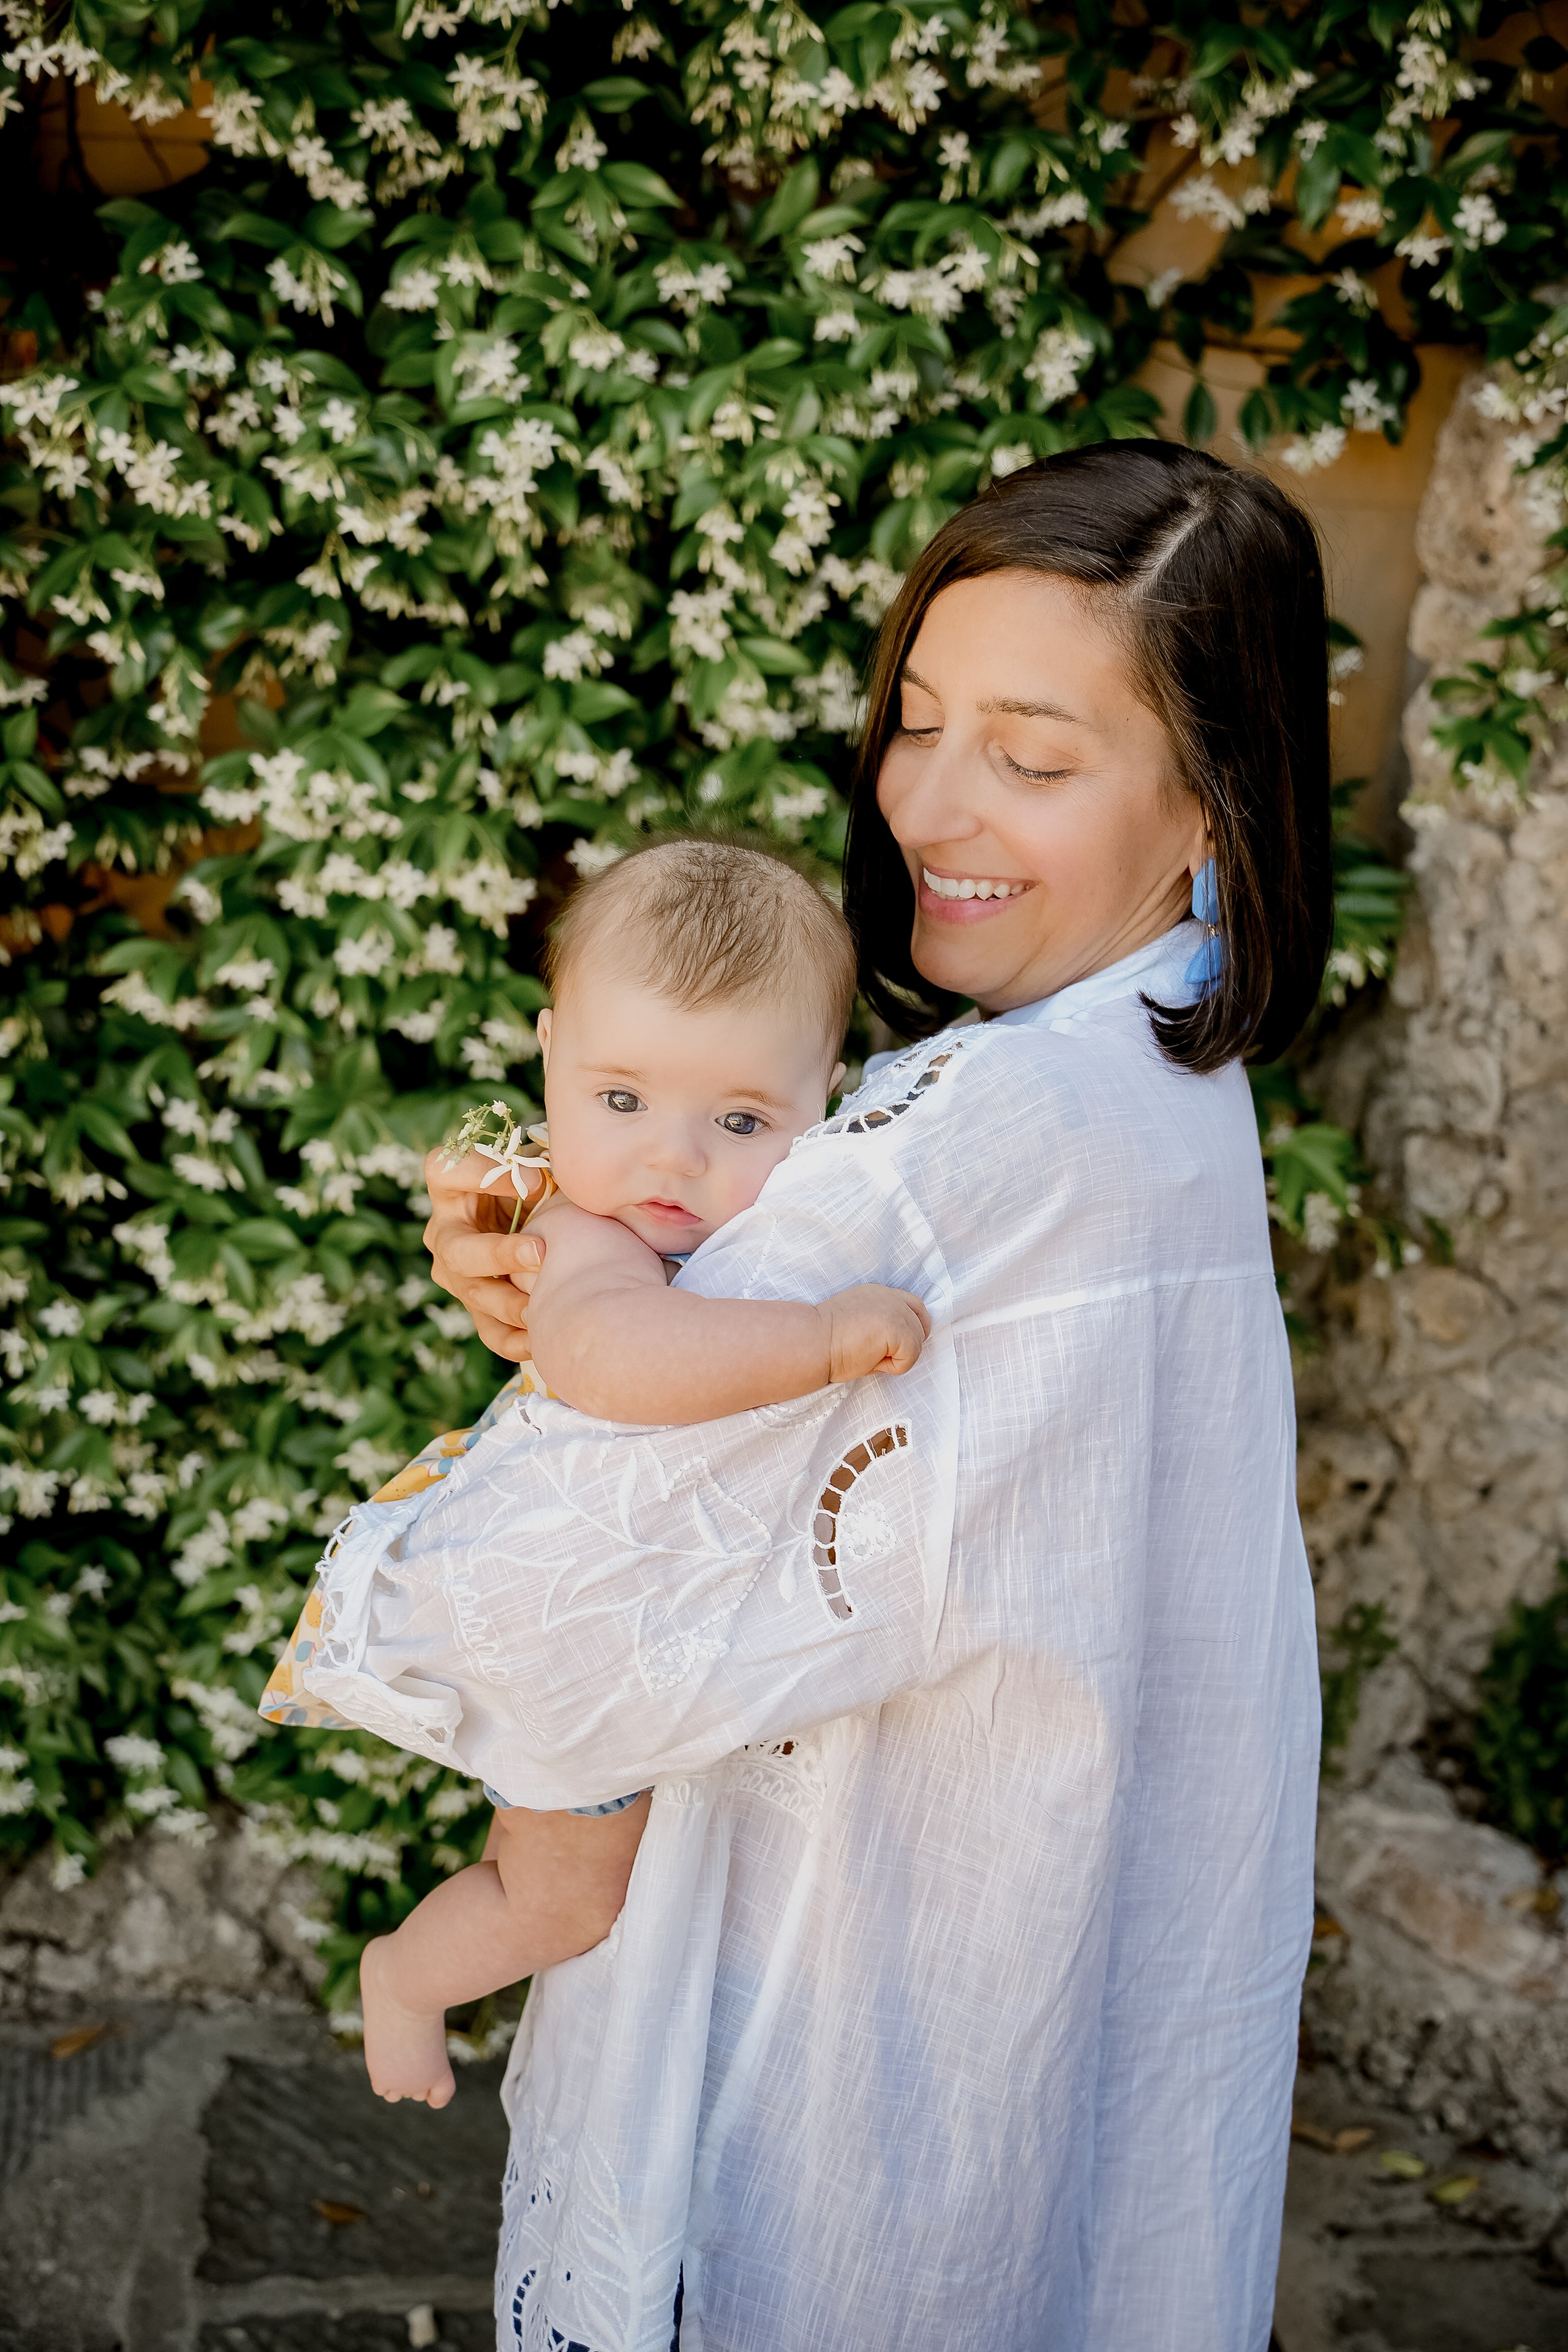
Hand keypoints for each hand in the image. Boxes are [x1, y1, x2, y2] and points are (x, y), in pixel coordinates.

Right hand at [422, 1148, 549, 1362]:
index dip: (483, 1174)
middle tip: (540, 1252)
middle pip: (455, 1248)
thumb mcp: (535, 1164)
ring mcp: (455, 1273)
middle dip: (498, 1253)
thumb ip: (539, 1162)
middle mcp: (444, 1230)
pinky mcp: (477, 1307)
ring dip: (508, 1302)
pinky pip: (489, 1331)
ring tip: (542, 1305)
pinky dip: (514, 1340)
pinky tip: (540, 1338)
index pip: (444, 1170)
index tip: (535, 1180)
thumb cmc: (538, 1183)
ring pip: (472, 1293)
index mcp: (449, 1185)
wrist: (541, 1222)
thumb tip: (545, 1179)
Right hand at [818, 1284, 931, 1382]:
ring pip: (917, 1342)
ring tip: (869, 1357)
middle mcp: (889, 1296)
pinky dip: (894, 1367)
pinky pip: (911, 1356)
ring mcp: (895, 1310)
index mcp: (877, 1293)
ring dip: (897, 1357)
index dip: (911, 1327)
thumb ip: (880, 1325)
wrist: (810, 1343)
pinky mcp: (897, 1329)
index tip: (896, 1345)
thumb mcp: (857, 1323)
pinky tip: (870, 1361)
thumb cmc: (824, 1341)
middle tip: (884, 1357)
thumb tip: (898, 1345)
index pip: (913, 1305)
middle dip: (909, 1344)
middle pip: (921, 1323)